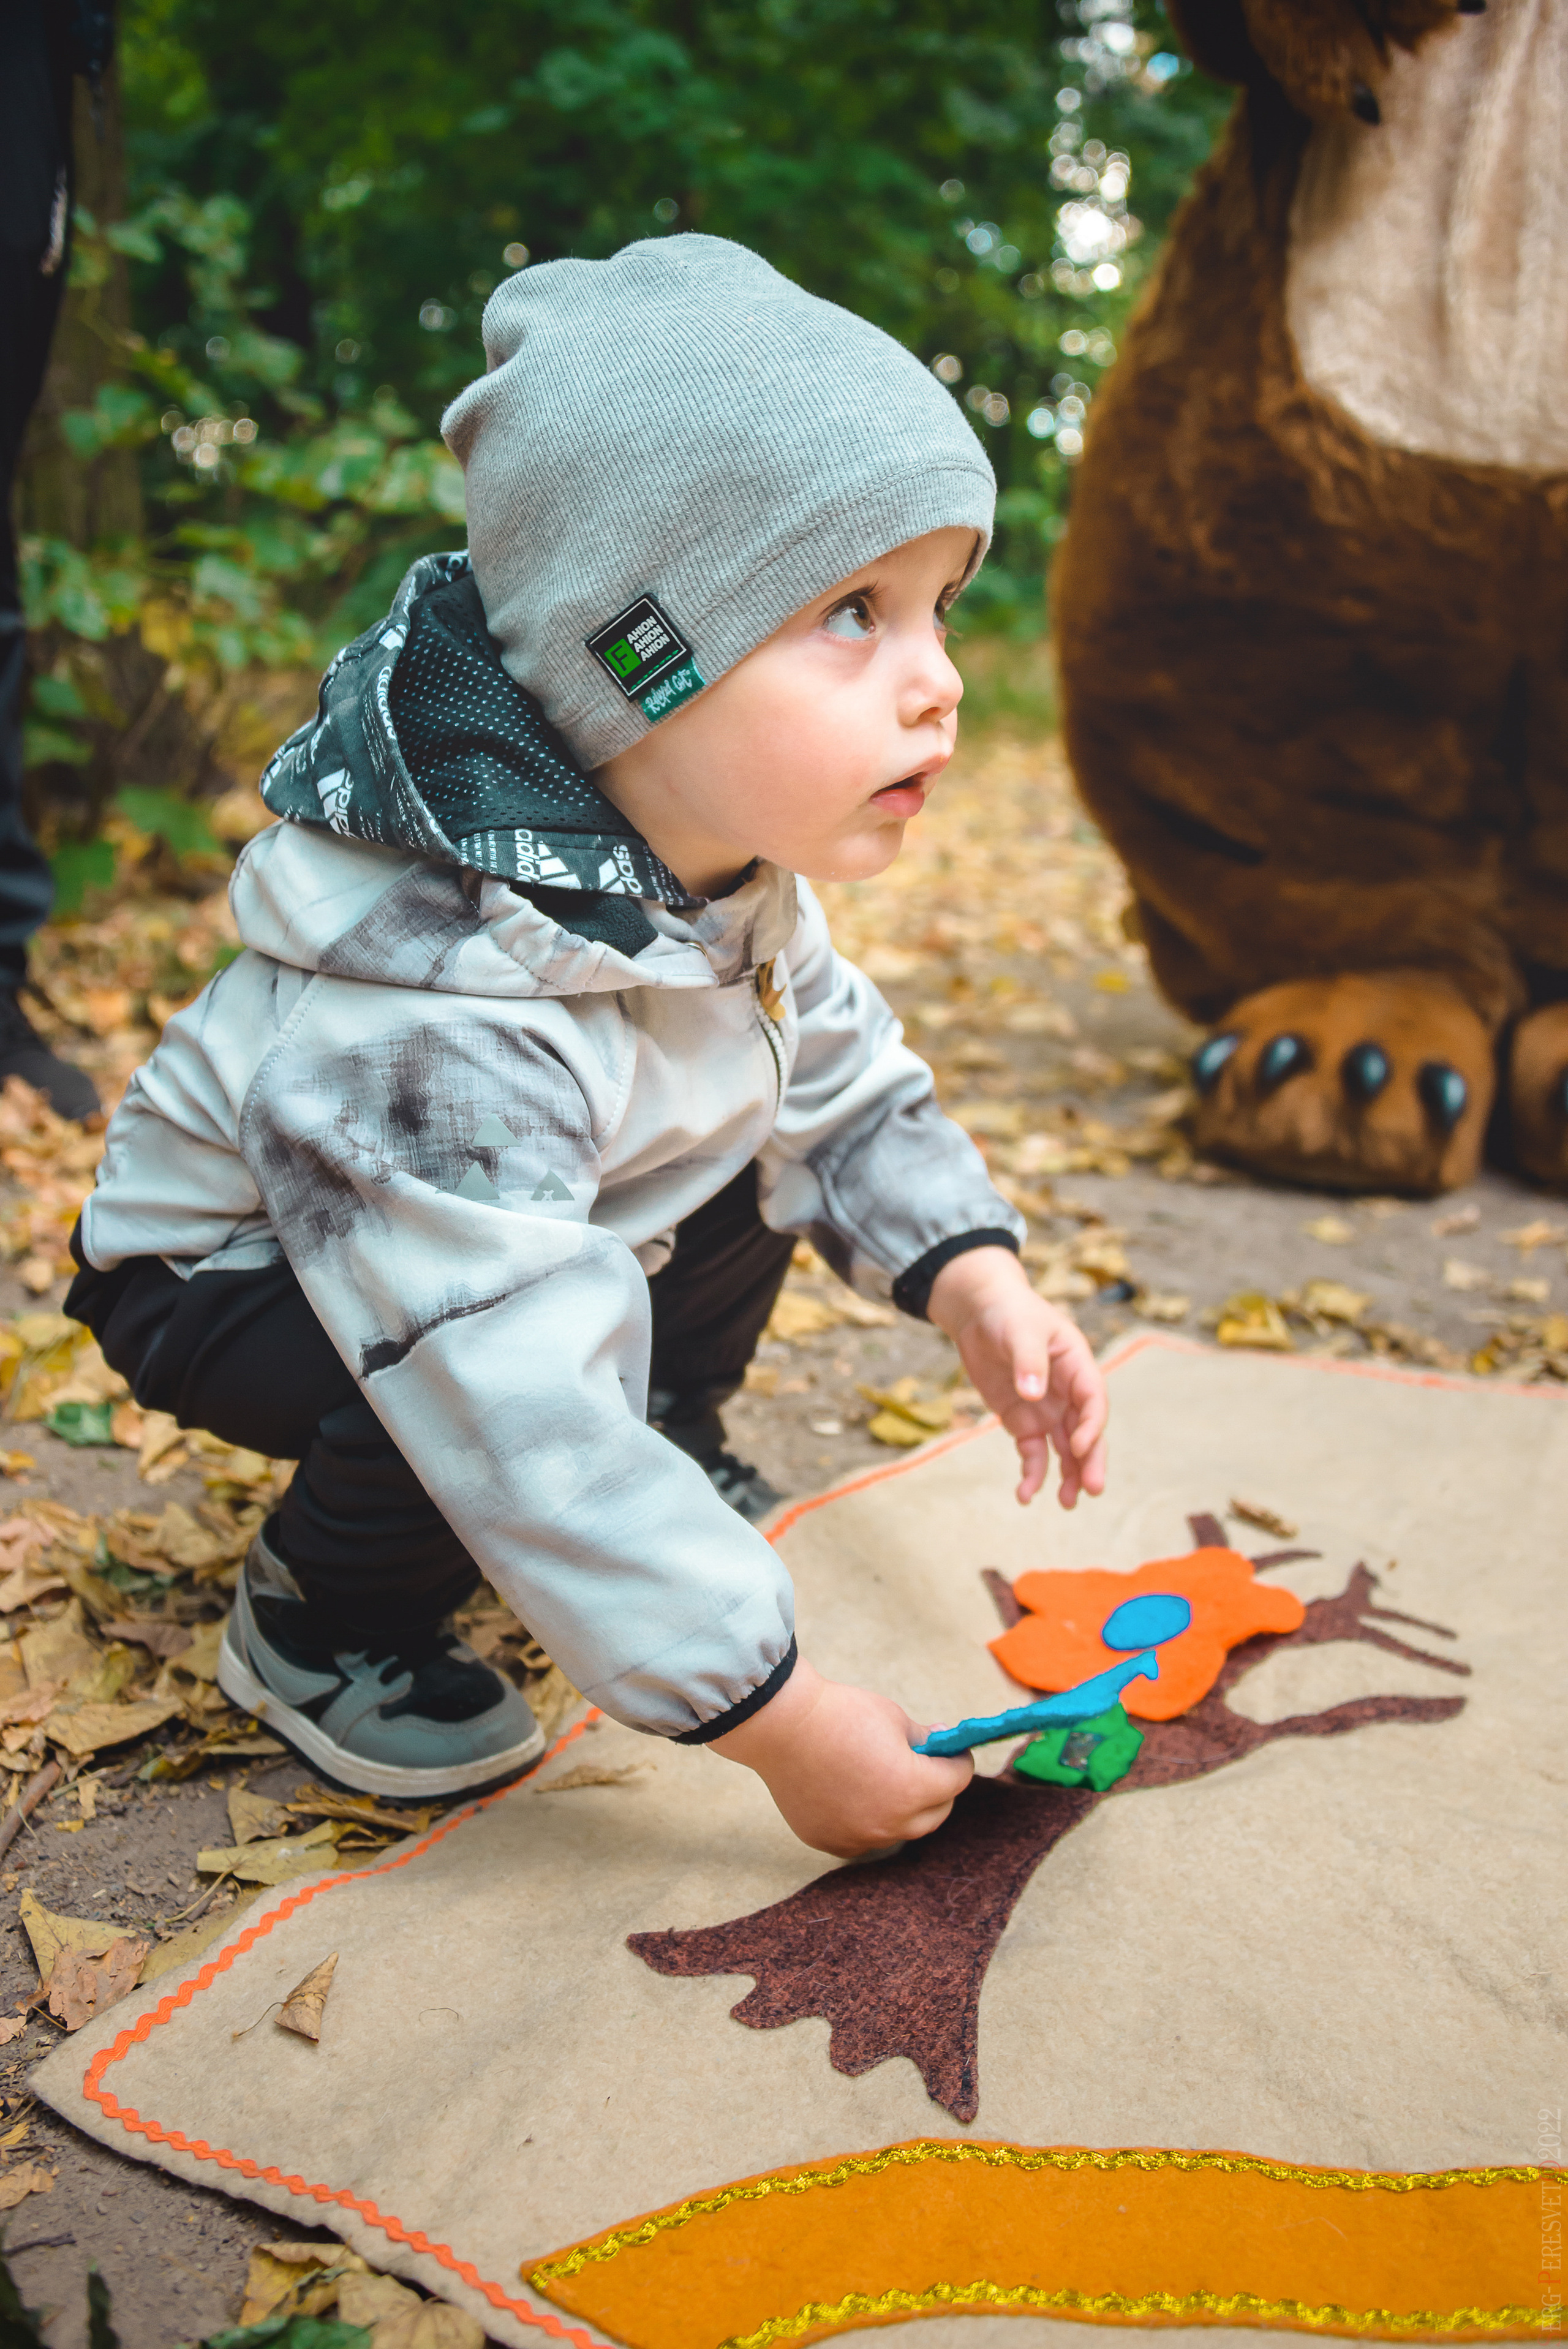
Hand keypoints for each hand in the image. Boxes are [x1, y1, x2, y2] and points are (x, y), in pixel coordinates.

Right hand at [709, 1658, 971, 1857]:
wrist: (781, 1725)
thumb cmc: (841, 1714)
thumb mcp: (894, 1718)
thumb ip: (924, 1740)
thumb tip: (943, 1748)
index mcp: (912, 1789)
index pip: (957, 1781)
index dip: (958, 1761)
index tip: (952, 1751)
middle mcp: (889, 1823)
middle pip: (934, 1815)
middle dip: (938, 1791)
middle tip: (928, 1768)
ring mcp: (857, 1837)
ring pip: (898, 1831)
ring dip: (902, 1810)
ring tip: (886, 1781)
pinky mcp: (829, 1841)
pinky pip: (862, 1837)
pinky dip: (867, 1820)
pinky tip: (855, 1795)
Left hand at [927, 1245, 1108, 1506]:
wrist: (980, 1311)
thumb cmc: (1008, 1313)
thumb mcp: (1019, 1330)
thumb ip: (1028, 1361)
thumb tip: (1033, 1394)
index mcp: (1078, 1366)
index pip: (1093, 1401)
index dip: (1091, 1426)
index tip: (1079, 1446)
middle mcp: (1068, 1393)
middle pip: (1086, 1432)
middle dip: (1090, 1461)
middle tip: (1091, 1490)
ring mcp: (1047, 1409)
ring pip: (1065, 1449)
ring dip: (1068, 1475)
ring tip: (1066, 1503)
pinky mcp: (1023, 1421)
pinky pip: (1034, 1452)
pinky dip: (1033, 1473)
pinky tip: (1026, 1494)